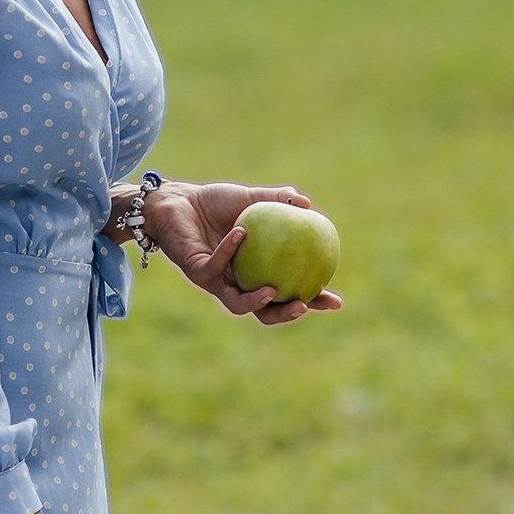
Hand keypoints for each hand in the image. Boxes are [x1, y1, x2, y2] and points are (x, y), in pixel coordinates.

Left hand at [143, 178, 345, 325]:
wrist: (177, 201)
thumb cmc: (215, 203)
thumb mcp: (252, 199)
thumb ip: (279, 201)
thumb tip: (309, 204)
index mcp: (257, 272)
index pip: (289, 293)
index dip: (312, 301)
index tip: (335, 301)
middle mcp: (238, 283)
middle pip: (266, 311)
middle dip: (287, 314)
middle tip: (305, 305)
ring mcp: (217, 281)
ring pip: (238, 305)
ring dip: (256, 302)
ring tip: (273, 291)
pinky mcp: (196, 271)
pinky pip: (216, 265)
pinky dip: (230, 249)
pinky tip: (243, 233)